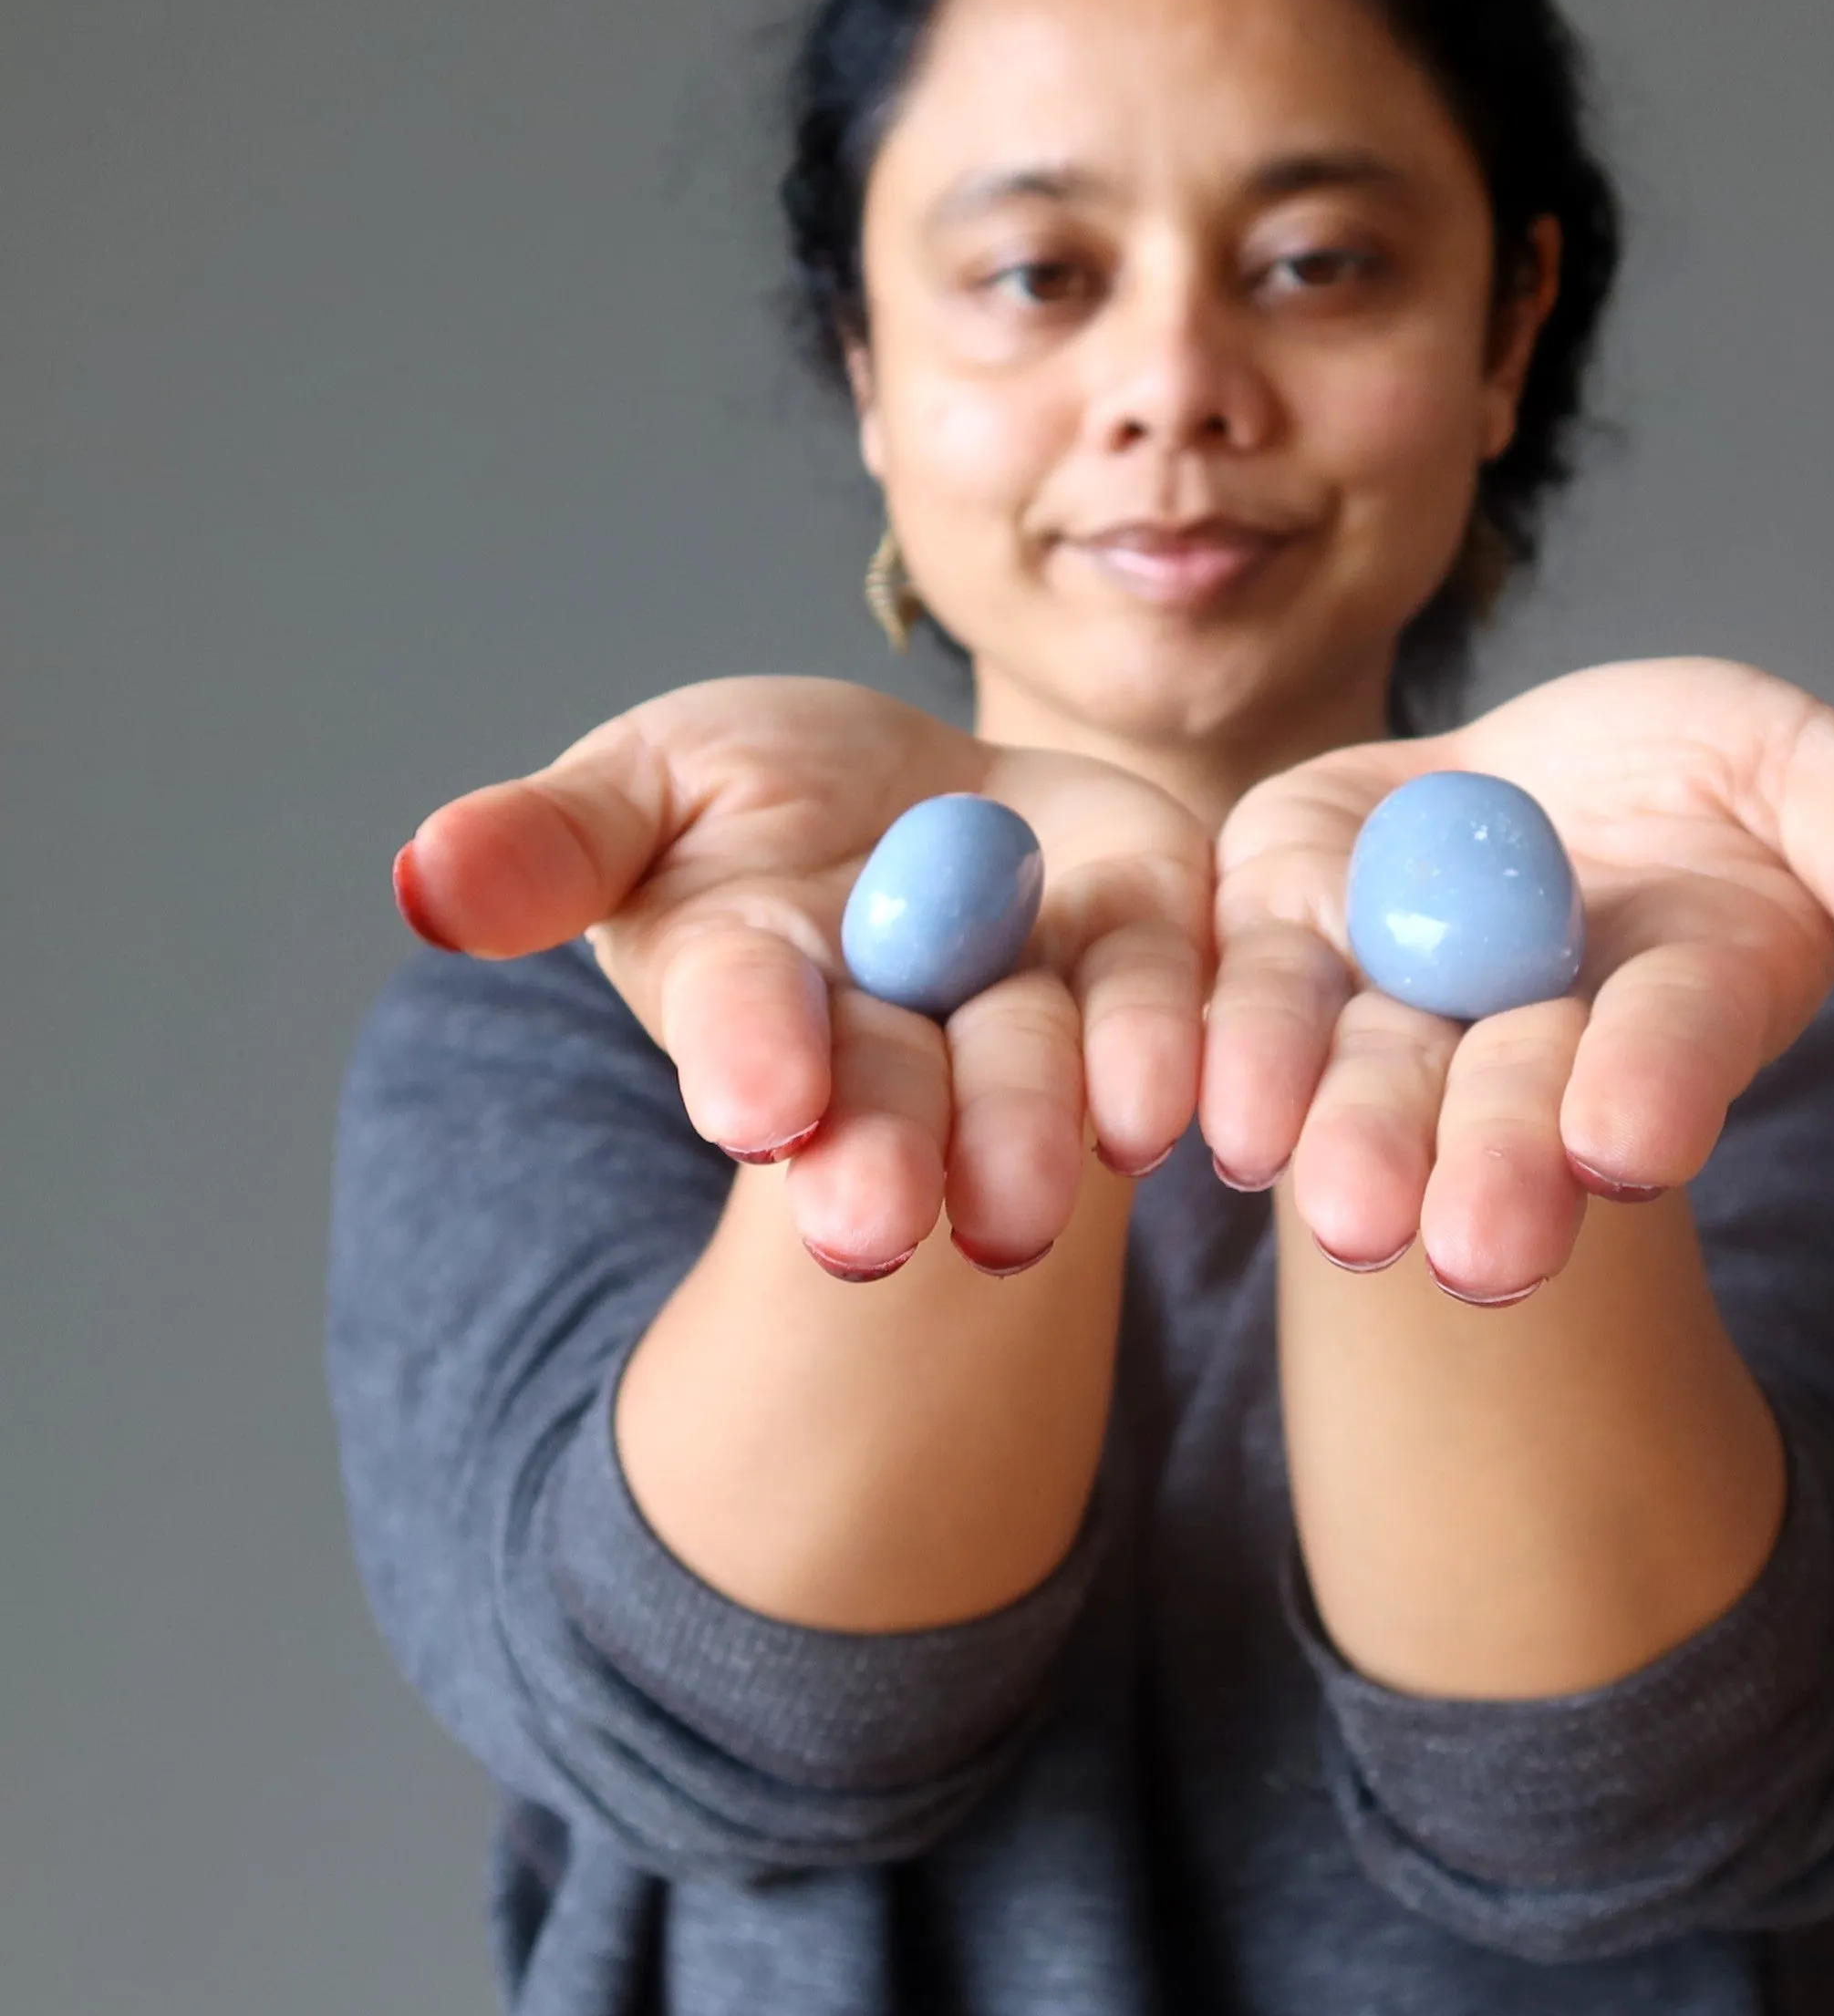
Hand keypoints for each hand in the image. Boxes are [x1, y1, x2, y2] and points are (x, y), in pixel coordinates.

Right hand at [391, 677, 1210, 1274]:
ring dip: (1065, 1110)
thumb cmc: (753, 800)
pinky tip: (1225, 1076)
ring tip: (1107, 1143)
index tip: (757, 1107)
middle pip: (909, 1092)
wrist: (927, 805)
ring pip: (1052, 1060)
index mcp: (768, 993)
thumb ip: (554, 845)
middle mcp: (906, 1032)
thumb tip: (424, 880)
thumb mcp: (642, 793)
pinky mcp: (1160, 946)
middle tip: (899, 1222)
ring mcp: (1038, 1001)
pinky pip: (1188, 989)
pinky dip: (1204, 1029)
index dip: (753, 1059)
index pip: (755, 1030)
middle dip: (905, 1151)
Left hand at [1202, 657, 1833, 1302]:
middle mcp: (1521, 1034)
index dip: (1655, 1087)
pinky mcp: (1273, 929)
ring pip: (1363, 1069)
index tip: (1629, 1143)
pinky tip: (1185, 1096)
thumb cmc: (1686, 778)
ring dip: (1344, 1131)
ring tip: (1318, 1189)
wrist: (1518, 781)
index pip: (1670, 1050)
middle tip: (1462, 1244)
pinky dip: (1218, 1037)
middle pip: (1502, 1101)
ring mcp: (1388, 992)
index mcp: (1665, 1004)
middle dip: (1485, 1166)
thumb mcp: (1801, 776)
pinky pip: (1240, 987)